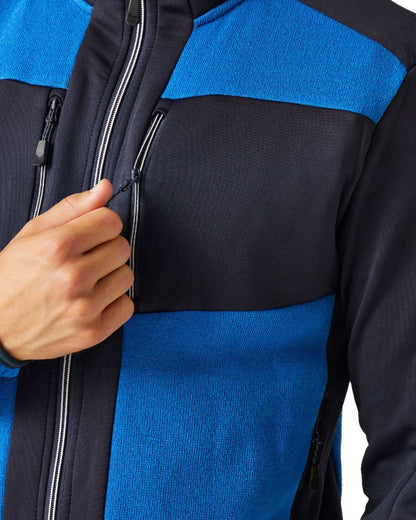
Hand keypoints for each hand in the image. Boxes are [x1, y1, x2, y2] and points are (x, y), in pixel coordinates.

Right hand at [0, 179, 133, 361]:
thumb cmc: (13, 277)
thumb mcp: (34, 234)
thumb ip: (73, 208)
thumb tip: (106, 187)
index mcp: (58, 246)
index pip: (111, 221)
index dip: (101, 225)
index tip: (91, 234)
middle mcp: (73, 276)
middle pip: (122, 247)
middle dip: (106, 249)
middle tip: (85, 260)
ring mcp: (84, 306)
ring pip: (127, 275)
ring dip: (111, 276)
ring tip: (88, 281)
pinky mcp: (93, 332)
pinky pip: (127, 306)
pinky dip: (114, 302)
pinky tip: (93, 300)